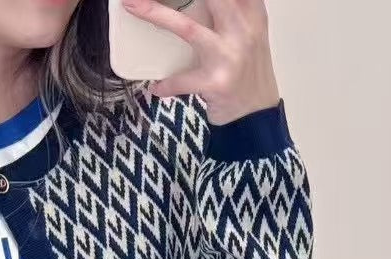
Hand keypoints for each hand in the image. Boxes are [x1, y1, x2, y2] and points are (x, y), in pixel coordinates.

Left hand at [119, 0, 280, 124]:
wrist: (257, 115)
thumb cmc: (247, 71)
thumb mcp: (248, 33)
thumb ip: (231, 10)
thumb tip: (193, 1)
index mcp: (250, 12)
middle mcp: (242, 30)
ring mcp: (229, 56)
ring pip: (189, 28)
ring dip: (157, 15)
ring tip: (133, 5)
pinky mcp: (217, 84)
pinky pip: (183, 81)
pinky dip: (167, 84)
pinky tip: (156, 87)